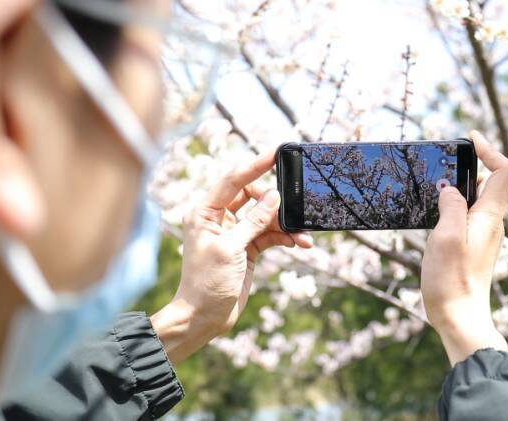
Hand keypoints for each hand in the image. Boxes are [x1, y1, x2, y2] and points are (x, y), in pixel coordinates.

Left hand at [151, 149, 312, 363]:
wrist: (204, 317)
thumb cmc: (207, 283)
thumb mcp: (231, 249)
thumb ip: (253, 221)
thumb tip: (274, 197)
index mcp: (205, 212)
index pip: (232, 180)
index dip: (255, 165)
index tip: (277, 153)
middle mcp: (219, 218)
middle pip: (252, 195)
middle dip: (275, 201)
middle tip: (295, 204)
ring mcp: (234, 232)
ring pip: (265, 216)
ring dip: (285, 223)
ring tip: (303, 232)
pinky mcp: (247, 247)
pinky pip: (270, 234)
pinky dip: (285, 236)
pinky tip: (300, 243)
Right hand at [421, 131, 507, 363]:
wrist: (460, 319)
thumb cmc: (452, 282)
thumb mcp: (445, 237)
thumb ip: (451, 207)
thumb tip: (450, 189)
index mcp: (490, 216)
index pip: (505, 171)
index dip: (491, 150)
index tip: (470, 138)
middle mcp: (492, 223)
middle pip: (491, 181)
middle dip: (470, 165)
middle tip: (444, 159)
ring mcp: (483, 236)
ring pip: (477, 199)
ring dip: (459, 186)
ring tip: (434, 185)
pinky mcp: (472, 248)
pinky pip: (468, 216)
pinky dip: (454, 206)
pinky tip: (434, 213)